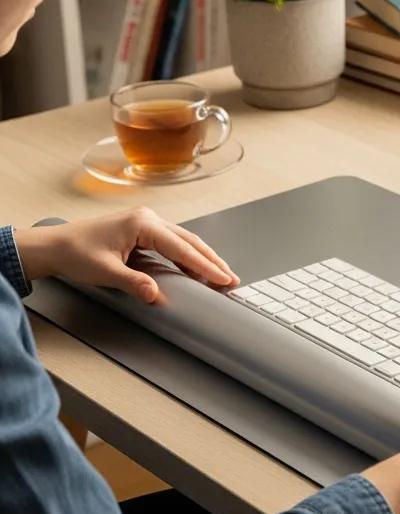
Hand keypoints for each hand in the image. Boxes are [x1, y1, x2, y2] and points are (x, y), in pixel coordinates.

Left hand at [14, 207, 237, 303]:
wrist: (53, 245)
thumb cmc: (74, 253)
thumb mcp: (105, 272)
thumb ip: (134, 283)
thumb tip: (156, 294)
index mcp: (143, 223)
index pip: (182, 248)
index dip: (205, 265)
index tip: (222, 279)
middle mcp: (148, 218)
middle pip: (190, 241)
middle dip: (212, 261)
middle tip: (231, 278)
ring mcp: (146, 222)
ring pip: (184, 240)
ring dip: (202, 258)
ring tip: (220, 274)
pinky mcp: (142, 230)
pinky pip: (173, 243)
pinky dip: (187, 256)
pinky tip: (195, 268)